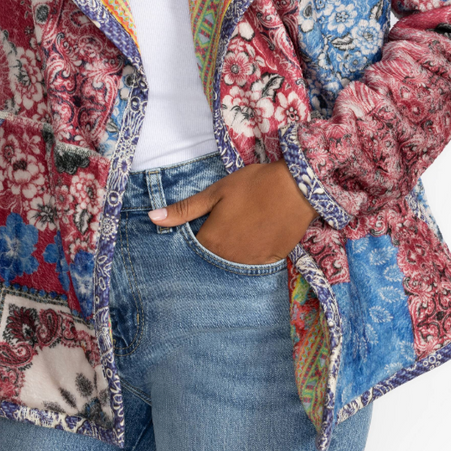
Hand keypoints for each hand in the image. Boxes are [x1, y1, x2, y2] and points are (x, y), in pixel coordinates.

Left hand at [148, 159, 318, 263]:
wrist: (297, 189)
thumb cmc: (253, 185)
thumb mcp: (216, 192)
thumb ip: (185, 209)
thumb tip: (152, 218)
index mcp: (211, 242)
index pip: (190, 250)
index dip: (191, 238)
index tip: (197, 227)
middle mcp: (228, 259)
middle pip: (210, 260)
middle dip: (209, 248)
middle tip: (220, 227)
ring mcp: (250, 264)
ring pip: (230, 265)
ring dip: (228, 254)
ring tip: (236, 232)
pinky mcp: (270, 262)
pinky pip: (251, 265)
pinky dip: (248, 255)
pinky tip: (252, 239)